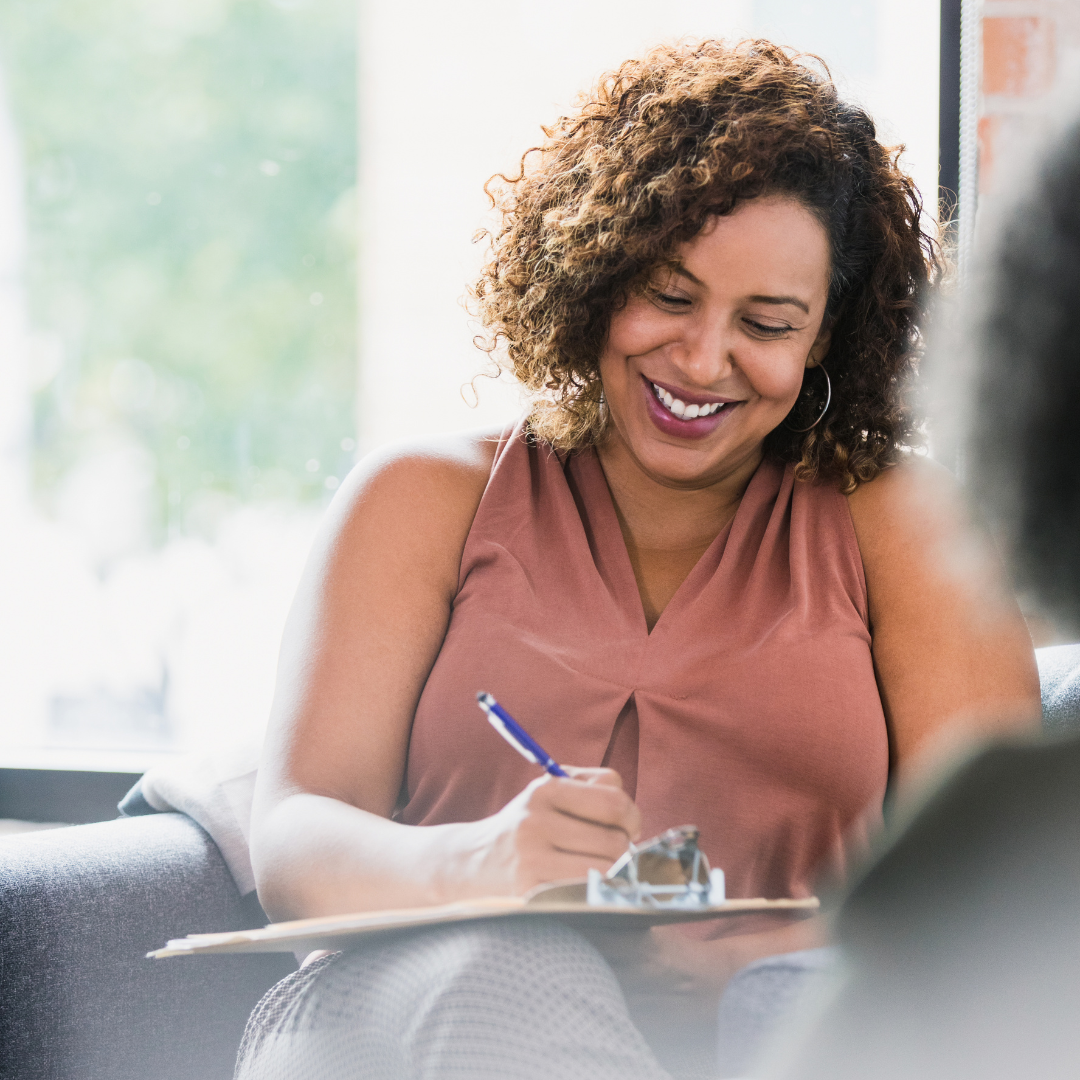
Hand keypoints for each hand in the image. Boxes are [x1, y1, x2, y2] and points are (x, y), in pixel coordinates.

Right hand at [450, 767, 641, 897]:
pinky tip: (585, 885)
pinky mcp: (530, 890)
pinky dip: (595, 891)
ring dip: (613, 873)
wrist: (471, 861)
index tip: (626, 826)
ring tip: (599, 868)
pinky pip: (586, 892)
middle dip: (623, 849)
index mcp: (545, 789)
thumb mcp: (549, 792)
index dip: (632, 816)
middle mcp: (536, 820)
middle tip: (611, 853)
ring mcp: (530, 858)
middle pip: (615, 840)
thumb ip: (593, 786)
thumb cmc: (526, 825)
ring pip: (606, 870)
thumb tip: (631, 816)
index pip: (614, 801)